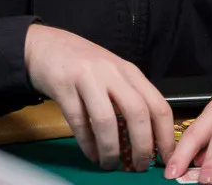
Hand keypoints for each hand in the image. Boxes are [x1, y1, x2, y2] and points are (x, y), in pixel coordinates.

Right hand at [24, 25, 172, 171]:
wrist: (45, 45)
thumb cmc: (83, 64)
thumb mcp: (113, 74)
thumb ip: (129, 99)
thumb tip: (148, 139)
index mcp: (130, 72)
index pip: (158, 105)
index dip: (166, 135)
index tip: (167, 157)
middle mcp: (112, 72)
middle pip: (137, 112)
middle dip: (142, 145)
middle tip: (139, 166)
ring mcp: (87, 78)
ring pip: (107, 120)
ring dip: (111, 149)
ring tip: (110, 164)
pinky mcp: (64, 86)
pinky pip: (79, 121)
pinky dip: (87, 144)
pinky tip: (91, 154)